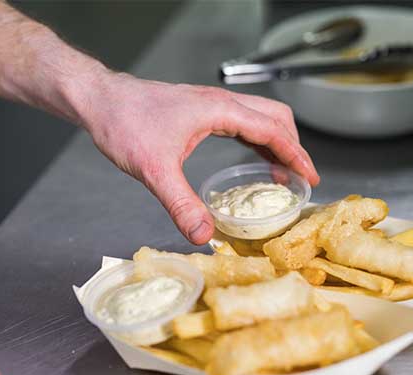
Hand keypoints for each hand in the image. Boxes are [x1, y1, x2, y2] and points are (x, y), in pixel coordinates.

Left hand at [81, 72, 318, 243]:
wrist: (101, 100)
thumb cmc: (124, 123)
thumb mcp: (154, 169)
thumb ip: (181, 203)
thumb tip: (204, 235)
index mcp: (220, 111)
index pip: (273, 131)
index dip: (296, 156)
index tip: (311, 179)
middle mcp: (221, 104)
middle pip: (276, 118)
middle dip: (294, 147)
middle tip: (301, 180)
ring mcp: (212, 106)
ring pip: (261, 118)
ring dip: (278, 144)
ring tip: (286, 175)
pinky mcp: (202, 112)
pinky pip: (243, 124)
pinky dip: (259, 143)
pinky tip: (257, 161)